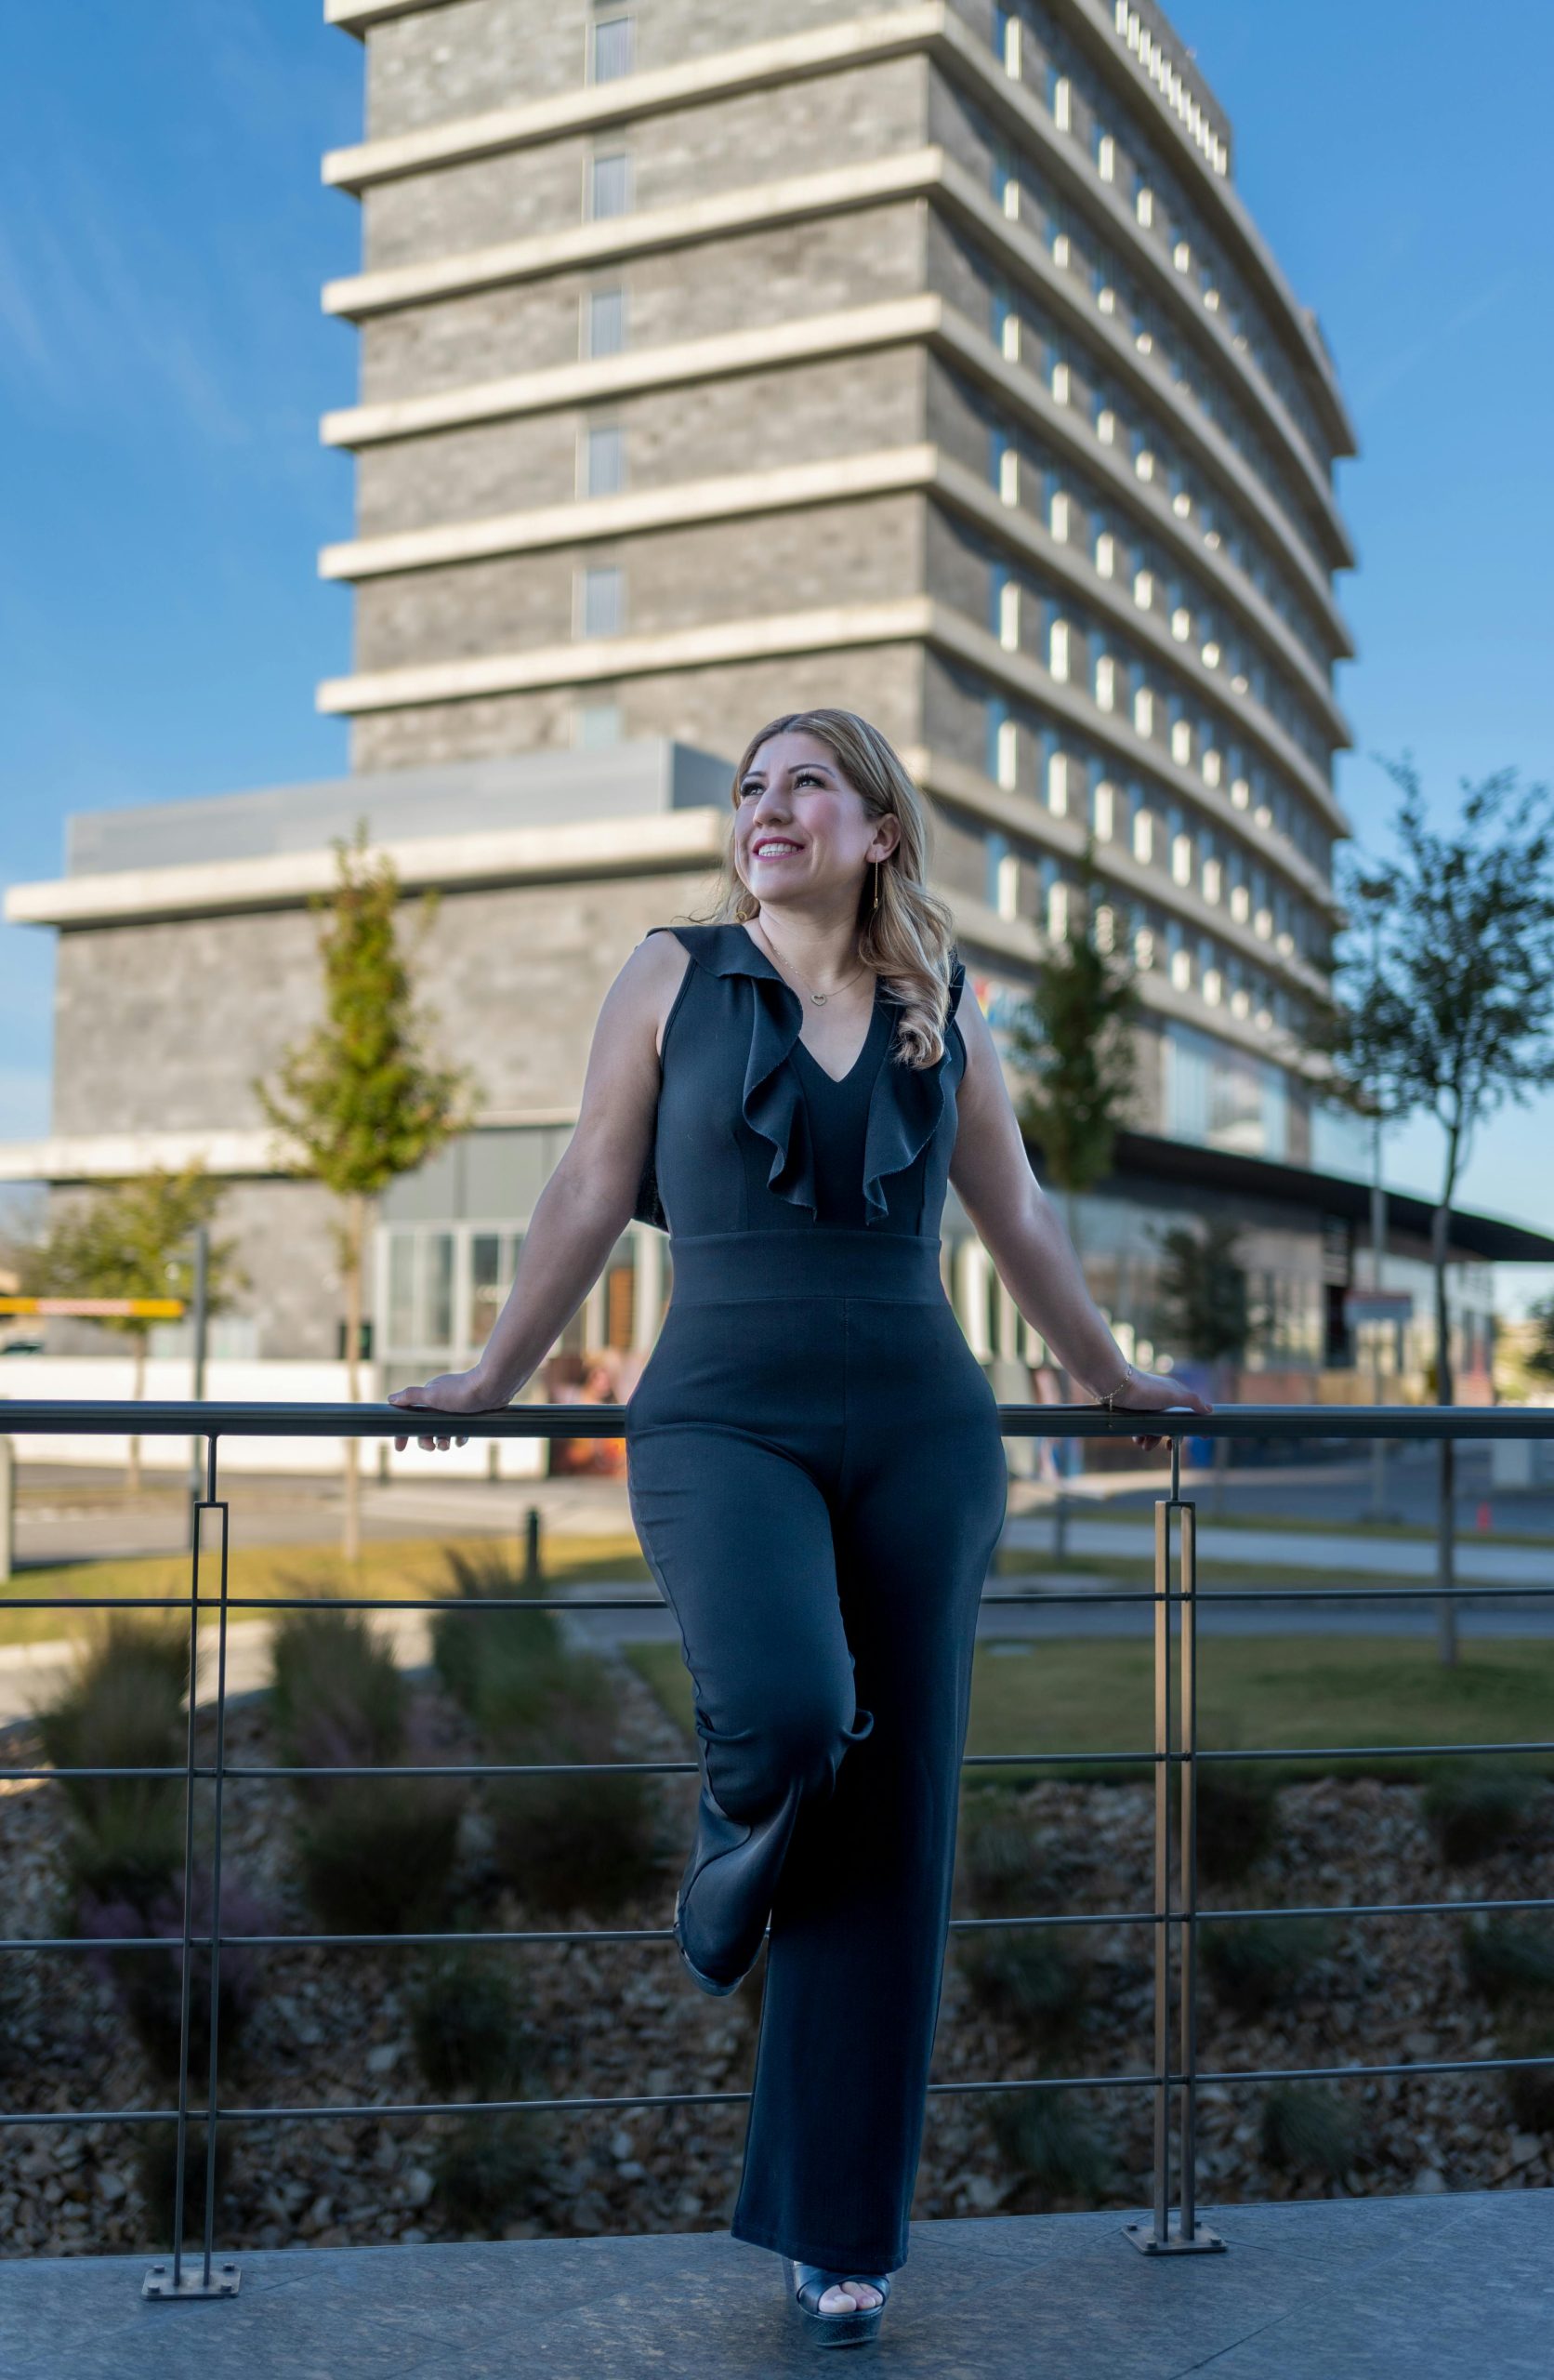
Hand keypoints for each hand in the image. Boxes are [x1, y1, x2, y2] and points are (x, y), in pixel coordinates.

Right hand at [388, 1368, 504, 1452]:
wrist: (492, 1388)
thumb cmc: (461, 1391)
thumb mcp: (432, 1394)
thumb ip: (411, 1396)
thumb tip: (391, 1399)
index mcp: (428, 1398)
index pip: (410, 1418)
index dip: (403, 1433)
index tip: (400, 1447)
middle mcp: (440, 1403)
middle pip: (426, 1428)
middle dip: (426, 1440)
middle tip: (431, 1447)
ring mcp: (454, 1410)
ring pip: (443, 1432)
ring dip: (442, 1442)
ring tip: (447, 1445)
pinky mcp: (468, 1415)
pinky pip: (459, 1431)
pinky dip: (458, 1437)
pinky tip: (461, 1439)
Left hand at [1105, 1367, 1212, 1454]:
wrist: (1115, 1386)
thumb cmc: (1147, 1389)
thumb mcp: (1173, 1395)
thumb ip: (1193, 1401)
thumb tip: (1210, 1409)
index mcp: (1173, 1395)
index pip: (1189, 1412)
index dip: (1194, 1425)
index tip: (1201, 1438)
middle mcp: (1161, 1402)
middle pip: (1171, 1425)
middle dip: (1169, 1438)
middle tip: (1167, 1447)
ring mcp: (1146, 1408)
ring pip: (1154, 1430)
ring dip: (1152, 1440)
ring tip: (1146, 1444)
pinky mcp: (1132, 1413)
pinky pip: (1140, 1429)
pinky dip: (1140, 1436)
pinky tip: (1137, 1439)